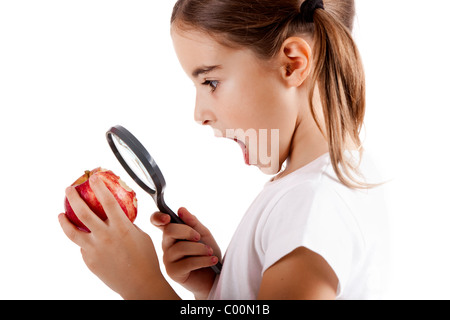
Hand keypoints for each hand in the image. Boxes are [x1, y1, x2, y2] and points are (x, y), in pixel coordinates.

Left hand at [59, 174, 178, 299]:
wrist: (140, 284)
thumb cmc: (146, 258)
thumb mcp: (141, 235)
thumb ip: (127, 224)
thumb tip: (117, 216)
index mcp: (121, 228)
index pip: (107, 201)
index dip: (99, 186)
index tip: (93, 177)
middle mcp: (105, 237)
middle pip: (83, 212)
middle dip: (73, 197)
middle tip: (69, 189)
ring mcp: (94, 250)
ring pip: (72, 232)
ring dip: (64, 220)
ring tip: (60, 213)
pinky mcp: (89, 261)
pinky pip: (83, 246)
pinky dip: (84, 240)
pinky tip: (86, 238)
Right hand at [151, 207, 220, 299]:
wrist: (215, 276)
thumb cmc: (207, 253)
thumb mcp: (204, 234)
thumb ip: (193, 222)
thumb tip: (181, 209)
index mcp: (172, 233)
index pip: (157, 221)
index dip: (158, 217)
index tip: (168, 217)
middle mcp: (167, 245)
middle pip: (169, 231)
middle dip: (187, 231)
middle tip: (199, 237)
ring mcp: (167, 259)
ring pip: (180, 248)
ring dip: (199, 248)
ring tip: (210, 252)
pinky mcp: (173, 273)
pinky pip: (187, 263)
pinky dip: (202, 260)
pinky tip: (212, 260)